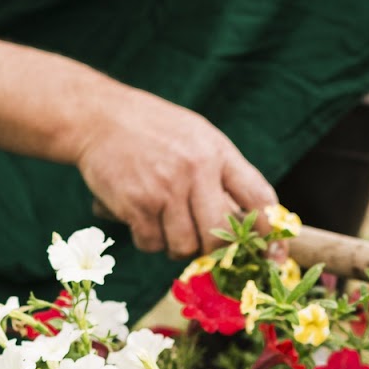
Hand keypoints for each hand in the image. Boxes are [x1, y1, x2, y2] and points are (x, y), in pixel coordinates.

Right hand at [74, 84, 276, 257]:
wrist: (97, 116)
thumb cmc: (153, 130)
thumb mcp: (198, 136)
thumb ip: (223, 173)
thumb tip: (249, 221)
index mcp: (218, 153)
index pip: (259, 198)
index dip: (269, 231)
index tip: (272, 251)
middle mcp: (196, 170)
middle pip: (221, 236)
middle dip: (215, 248)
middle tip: (203, 241)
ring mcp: (166, 189)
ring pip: (185, 247)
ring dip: (177, 245)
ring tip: (166, 223)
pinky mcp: (137, 204)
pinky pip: (152, 244)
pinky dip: (148, 240)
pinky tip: (141, 217)